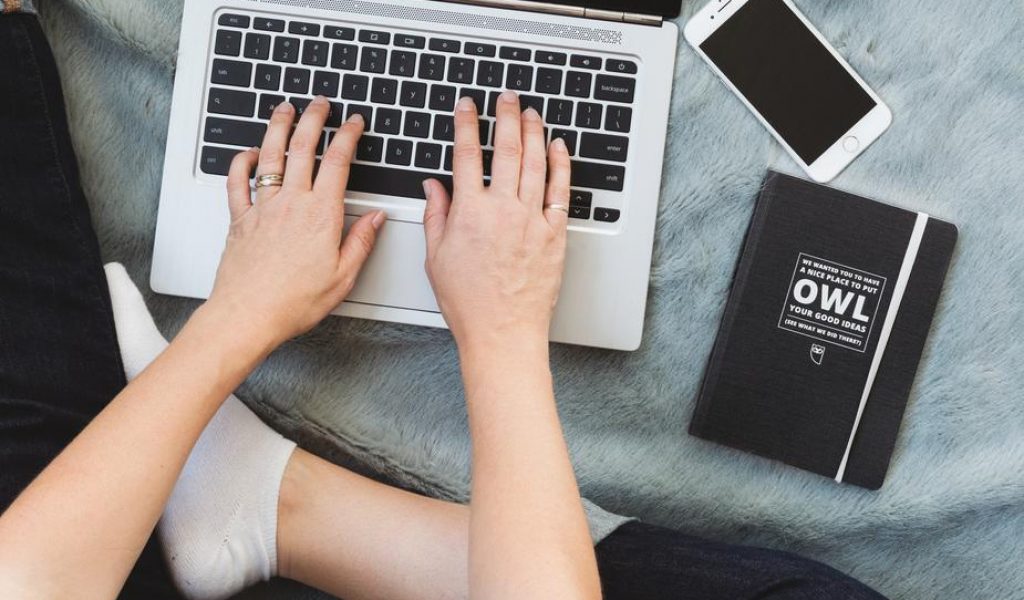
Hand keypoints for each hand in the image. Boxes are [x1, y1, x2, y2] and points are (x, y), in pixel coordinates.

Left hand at [207, 97, 384, 348]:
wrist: (248, 315)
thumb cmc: (294, 302)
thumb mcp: (343, 277)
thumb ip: (361, 242)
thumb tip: (376, 219)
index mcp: (322, 215)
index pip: (338, 162)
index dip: (348, 136)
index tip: (353, 123)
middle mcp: (291, 203)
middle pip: (302, 147)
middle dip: (314, 119)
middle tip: (320, 104)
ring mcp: (263, 208)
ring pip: (270, 155)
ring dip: (278, 127)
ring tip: (284, 109)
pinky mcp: (240, 219)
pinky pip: (237, 182)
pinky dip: (242, 162)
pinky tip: (248, 153)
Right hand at [422, 91, 571, 350]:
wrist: (503, 332)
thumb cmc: (468, 303)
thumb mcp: (436, 258)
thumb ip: (435, 215)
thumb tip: (433, 187)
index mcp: (469, 212)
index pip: (466, 155)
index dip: (466, 125)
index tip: (467, 107)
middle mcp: (502, 209)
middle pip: (506, 150)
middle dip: (506, 117)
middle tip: (506, 98)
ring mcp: (532, 220)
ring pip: (535, 163)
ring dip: (533, 132)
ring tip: (531, 113)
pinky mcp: (554, 234)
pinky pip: (560, 191)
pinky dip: (560, 165)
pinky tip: (559, 147)